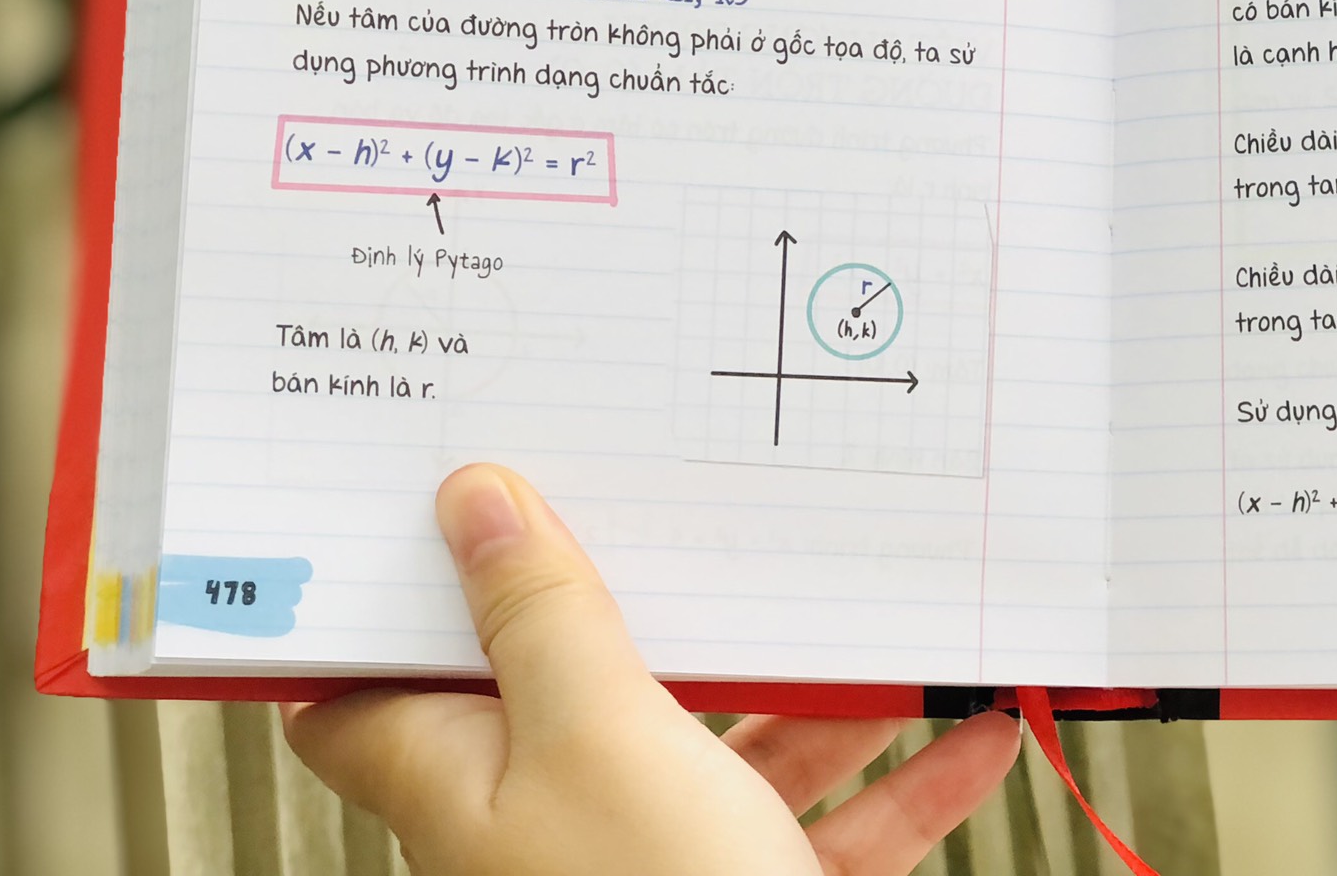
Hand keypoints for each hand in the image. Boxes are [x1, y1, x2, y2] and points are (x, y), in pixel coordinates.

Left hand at [285, 465, 1019, 875]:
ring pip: (724, 744)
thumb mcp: (600, 735)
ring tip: (872, 616)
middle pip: (582, 684)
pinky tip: (970, 734)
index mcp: (464, 782)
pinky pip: (826, 822)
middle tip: (691, 508)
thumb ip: (543, 617)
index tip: (447, 497)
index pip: (366, 690)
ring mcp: (653, 865)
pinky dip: (900, 779)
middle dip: (659, 602)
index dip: (393, 597)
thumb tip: (473, 507)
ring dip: (811, 686)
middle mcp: (547, 824)